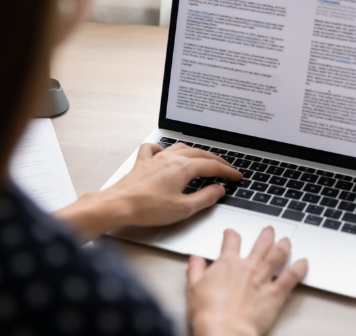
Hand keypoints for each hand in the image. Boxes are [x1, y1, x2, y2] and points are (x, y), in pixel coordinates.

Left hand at [54, 142, 241, 236]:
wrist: (119, 205)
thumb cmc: (147, 208)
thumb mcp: (184, 208)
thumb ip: (205, 198)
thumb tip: (218, 190)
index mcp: (183, 167)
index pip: (212, 166)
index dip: (227, 171)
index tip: (236, 176)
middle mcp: (170, 158)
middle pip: (200, 154)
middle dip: (216, 160)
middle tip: (227, 168)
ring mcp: (156, 158)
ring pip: (181, 148)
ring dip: (196, 153)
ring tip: (204, 159)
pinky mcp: (143, 163)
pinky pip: (156, 148)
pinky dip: (165, 148)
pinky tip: (166, 153)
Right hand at [186, 227, 308, 335]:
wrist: (224, 330)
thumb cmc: (209, 313)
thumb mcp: (193, 288)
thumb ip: (195, 270)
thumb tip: (195, 259)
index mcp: (227, 263)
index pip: (231, 240)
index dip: (231, 234)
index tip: (231, 234)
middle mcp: (248, 267)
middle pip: (261, 243)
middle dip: (266, 234)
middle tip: (269, 230)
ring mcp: (263, 279)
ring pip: (278, 254)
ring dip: (284, 245)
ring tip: (286, 240)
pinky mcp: (275, 294)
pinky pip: (292, 276)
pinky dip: (300, 268)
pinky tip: (304, 263)